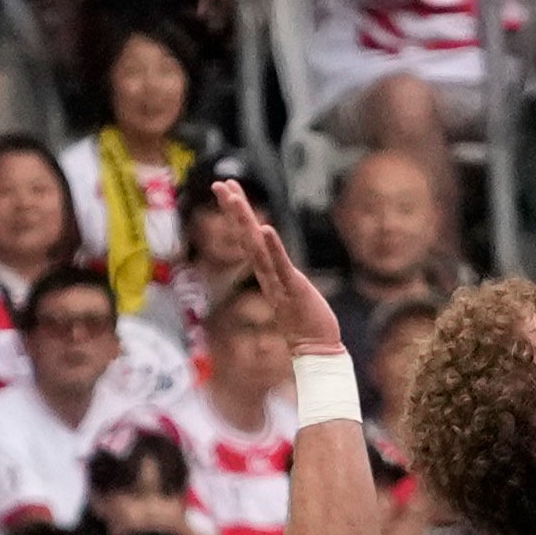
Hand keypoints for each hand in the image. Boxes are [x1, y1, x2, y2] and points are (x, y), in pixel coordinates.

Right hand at [190, 177, 340, 361]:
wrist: (315, 351)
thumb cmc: (307, 323)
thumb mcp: (291, 291)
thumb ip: (282, 276)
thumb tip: (279, 266)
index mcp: (268, 272)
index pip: (249, 238)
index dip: (238, 213)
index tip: (227, 189)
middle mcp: (267, 275)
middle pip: (246, 236)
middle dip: (233, 209)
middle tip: (220, 184)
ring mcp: (278, 282)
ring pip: (256, 247)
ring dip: (245, 221)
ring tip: (234, 197)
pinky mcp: (293, 289)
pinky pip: (280, 266)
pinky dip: (272, 248)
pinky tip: (265, 229)